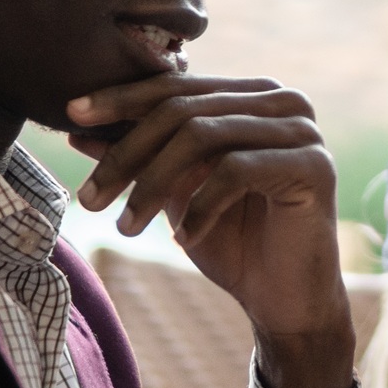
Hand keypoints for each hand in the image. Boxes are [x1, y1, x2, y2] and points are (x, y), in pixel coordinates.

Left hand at [66, 74, 353, 387]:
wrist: (285, 301)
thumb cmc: (232, 242)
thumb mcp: (173, 193)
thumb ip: (137, 154)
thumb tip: (77, 127)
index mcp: (252, 95)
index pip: (176, 85)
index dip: (122, 98)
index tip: (73, 116)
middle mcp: (283, 102)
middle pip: (184, 110)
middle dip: (128, 153)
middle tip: (90, 198)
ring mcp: (303, 131)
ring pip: (204, 136)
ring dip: (153, 183)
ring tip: (126, 227)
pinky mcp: (315, 166)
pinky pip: (236, 170)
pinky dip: (199, 205)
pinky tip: (183, 239)